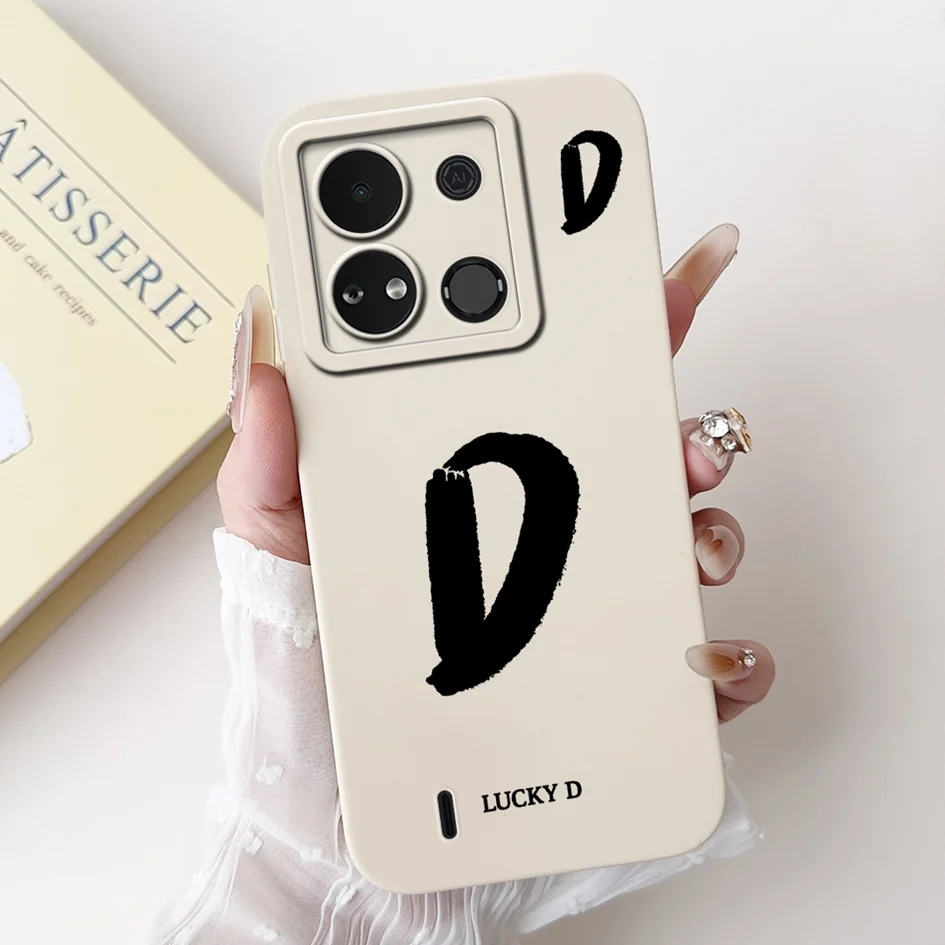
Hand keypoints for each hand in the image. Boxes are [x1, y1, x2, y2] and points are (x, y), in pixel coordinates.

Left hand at [218, 224, 773, 721]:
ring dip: (708, 518)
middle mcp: (547, 529)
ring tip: (687, 524)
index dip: (604, 316)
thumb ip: (267, 460)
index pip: (551, 382)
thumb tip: (266, 358)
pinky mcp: (618, 690)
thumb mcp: (276, 547)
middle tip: (677, 400)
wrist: (336, 805)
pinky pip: (703, 669)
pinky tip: (697, 650)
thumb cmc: (309, 669)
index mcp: (478, 477)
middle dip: (677, 409)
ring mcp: (590, 605)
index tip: (638, 265)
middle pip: (641, 449)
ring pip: (687, 539)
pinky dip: (725, 655)